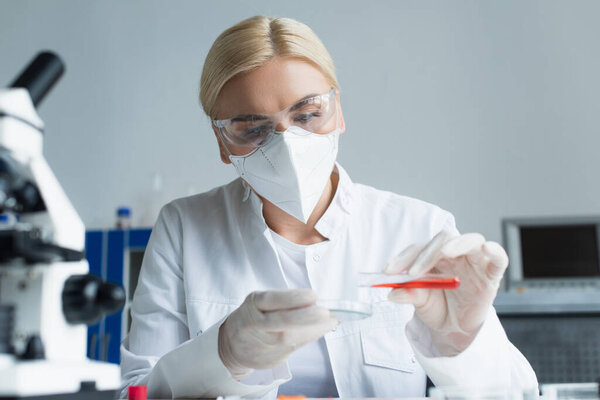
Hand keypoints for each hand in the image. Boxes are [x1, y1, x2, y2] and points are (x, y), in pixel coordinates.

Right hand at [218, 289, 337, 378]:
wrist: (232, 345)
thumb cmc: (254, 317)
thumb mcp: (260, 302)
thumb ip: (283, 301)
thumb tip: (314, 302)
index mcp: (252, 305)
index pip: (272, 299)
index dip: (293, 298)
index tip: (314, 295)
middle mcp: (255, 324)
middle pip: (281, 321)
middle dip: (306, 317)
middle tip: (325, 313)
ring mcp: (261, 344)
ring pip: (290, 338)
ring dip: (313, 329)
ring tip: (330, 321)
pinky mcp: (268, 359)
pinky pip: (292, 349)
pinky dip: (308, 338)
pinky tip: (320, 330)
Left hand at [384, 230, 507, 355]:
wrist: (455, 328)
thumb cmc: (438, 308)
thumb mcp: (420, 302)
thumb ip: (409, 294)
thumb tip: (392, 293)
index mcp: (434, 256)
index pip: (419, 248)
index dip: (403, 257)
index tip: (388, 271)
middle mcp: (455, 254)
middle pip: (443, 239)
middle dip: (426, 253)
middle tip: (412, 273)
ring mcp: (474, 261)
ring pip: (471, 240)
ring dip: (457, 244)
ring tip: (445, 253)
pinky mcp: (492, 273)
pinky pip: (499, 257)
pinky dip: (495, 251)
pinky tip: (487, 249)